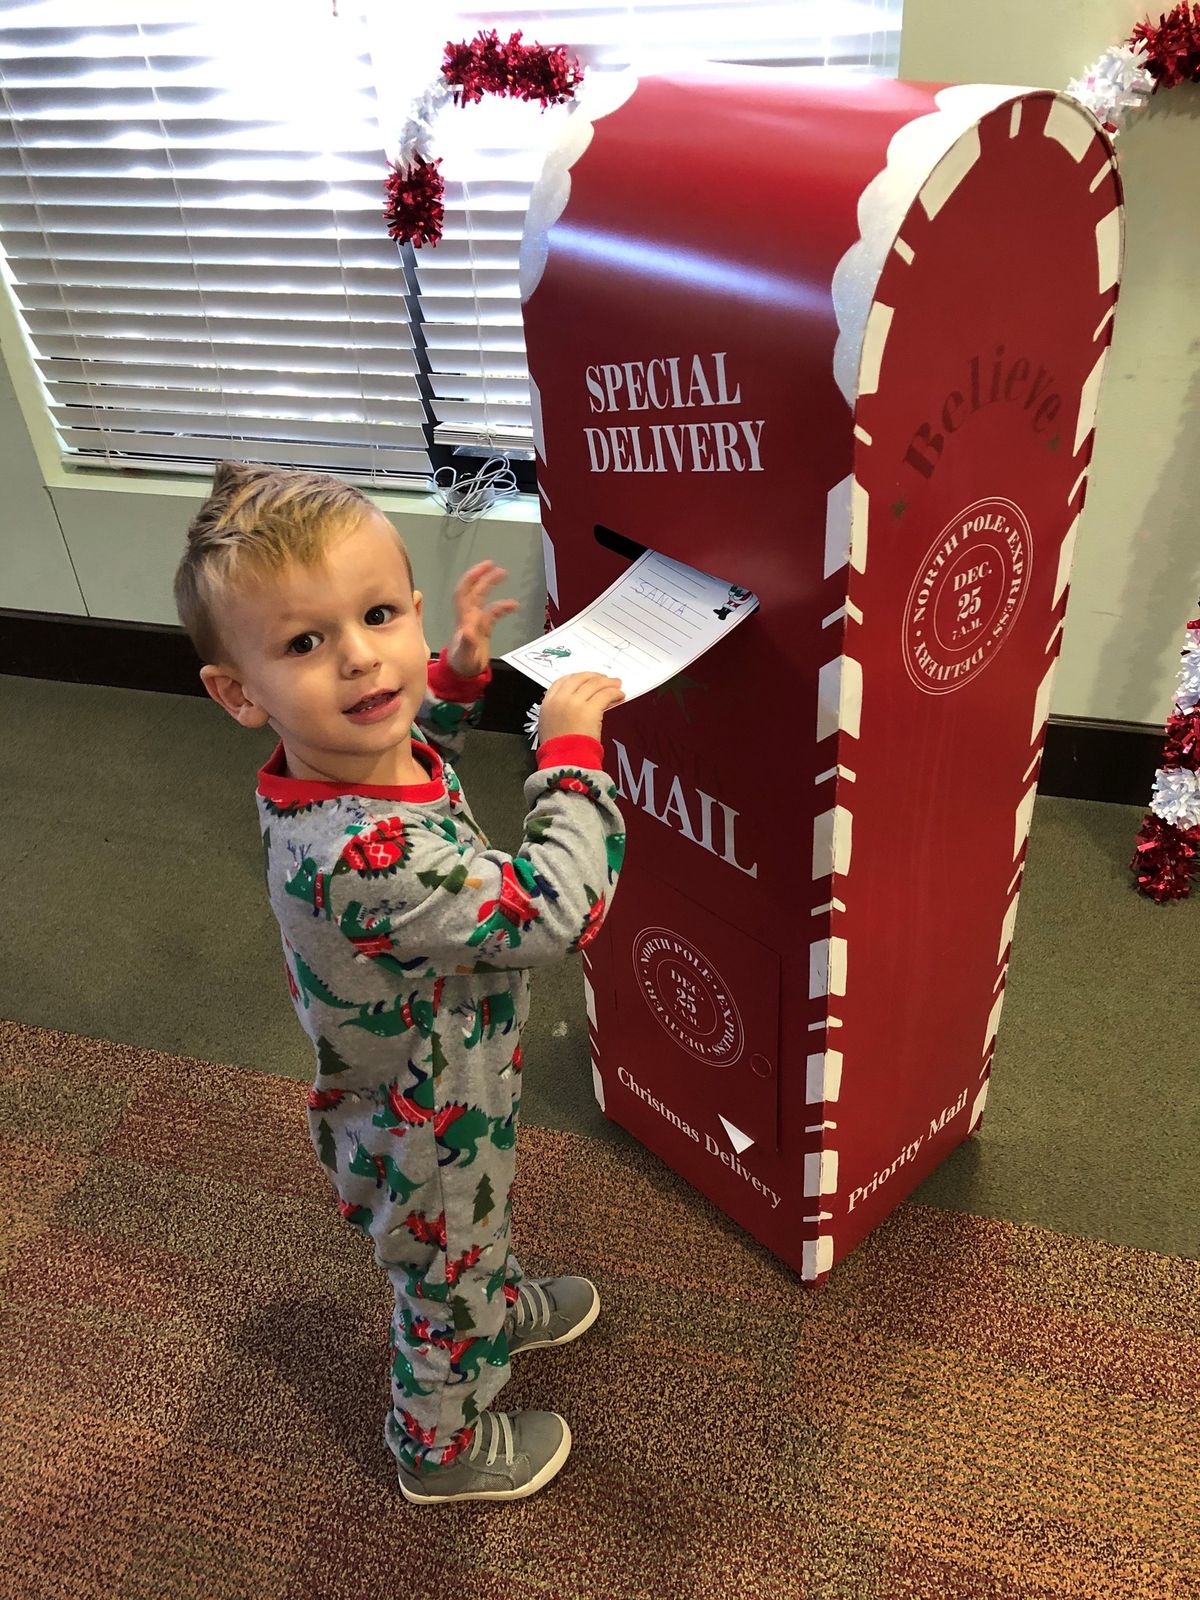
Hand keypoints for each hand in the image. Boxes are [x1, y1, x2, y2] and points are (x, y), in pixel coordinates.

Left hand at [446, 561, 518, 676]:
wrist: (462, 673)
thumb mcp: (465, 655)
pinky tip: (514, 605)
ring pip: (482, 598)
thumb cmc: (462, 664)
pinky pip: (492, 612)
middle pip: (475, 591)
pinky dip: (502, 606)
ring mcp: (475, 620)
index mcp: (464, 619)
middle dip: (484, 577)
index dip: (472, 578)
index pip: (465, 593)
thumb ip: (468, 644)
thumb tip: (470, 631)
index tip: (485, 567)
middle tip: (498, 567)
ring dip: (491, 585)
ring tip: (504, 574)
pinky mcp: (483, 627)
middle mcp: (468, 616)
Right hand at [539, 672, 625, 743]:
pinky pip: (605, 694)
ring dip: (608, 683)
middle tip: (605, 679)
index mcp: (548, 703)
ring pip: (595, 684)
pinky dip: (614, 693)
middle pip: (580, 678)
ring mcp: (575, 703)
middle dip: (594, 677)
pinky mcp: (590, 709)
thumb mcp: (549, 726)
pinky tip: (619, 695)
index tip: (587, 678)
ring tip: (616, 685)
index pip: (562, 681)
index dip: (578, 677)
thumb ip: (558, 711)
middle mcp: (560, 699)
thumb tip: (576, 704)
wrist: (564, 760)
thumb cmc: (558, 750)